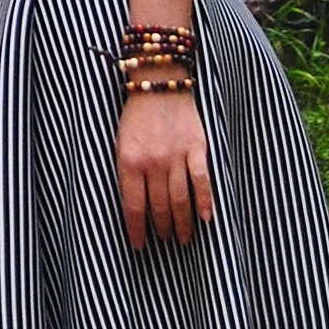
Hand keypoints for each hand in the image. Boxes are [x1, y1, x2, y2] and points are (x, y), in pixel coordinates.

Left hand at [117, 88, 211, 250]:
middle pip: (158, 207)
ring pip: (180, 199)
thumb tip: (134, 206)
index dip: (136, 231)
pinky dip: (205, 201)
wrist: (159, 81)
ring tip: (183, 238)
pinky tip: (207, 219)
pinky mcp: (196, 147)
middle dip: (162, 229)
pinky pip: (202, 180)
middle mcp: (152, 162)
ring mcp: (175, 155)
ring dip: (183, 223)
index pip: (132, 207)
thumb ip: (127, 172)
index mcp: (128, 161)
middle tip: (166, 241)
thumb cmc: (136, 115)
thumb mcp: (120, 143)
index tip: (140, 246)